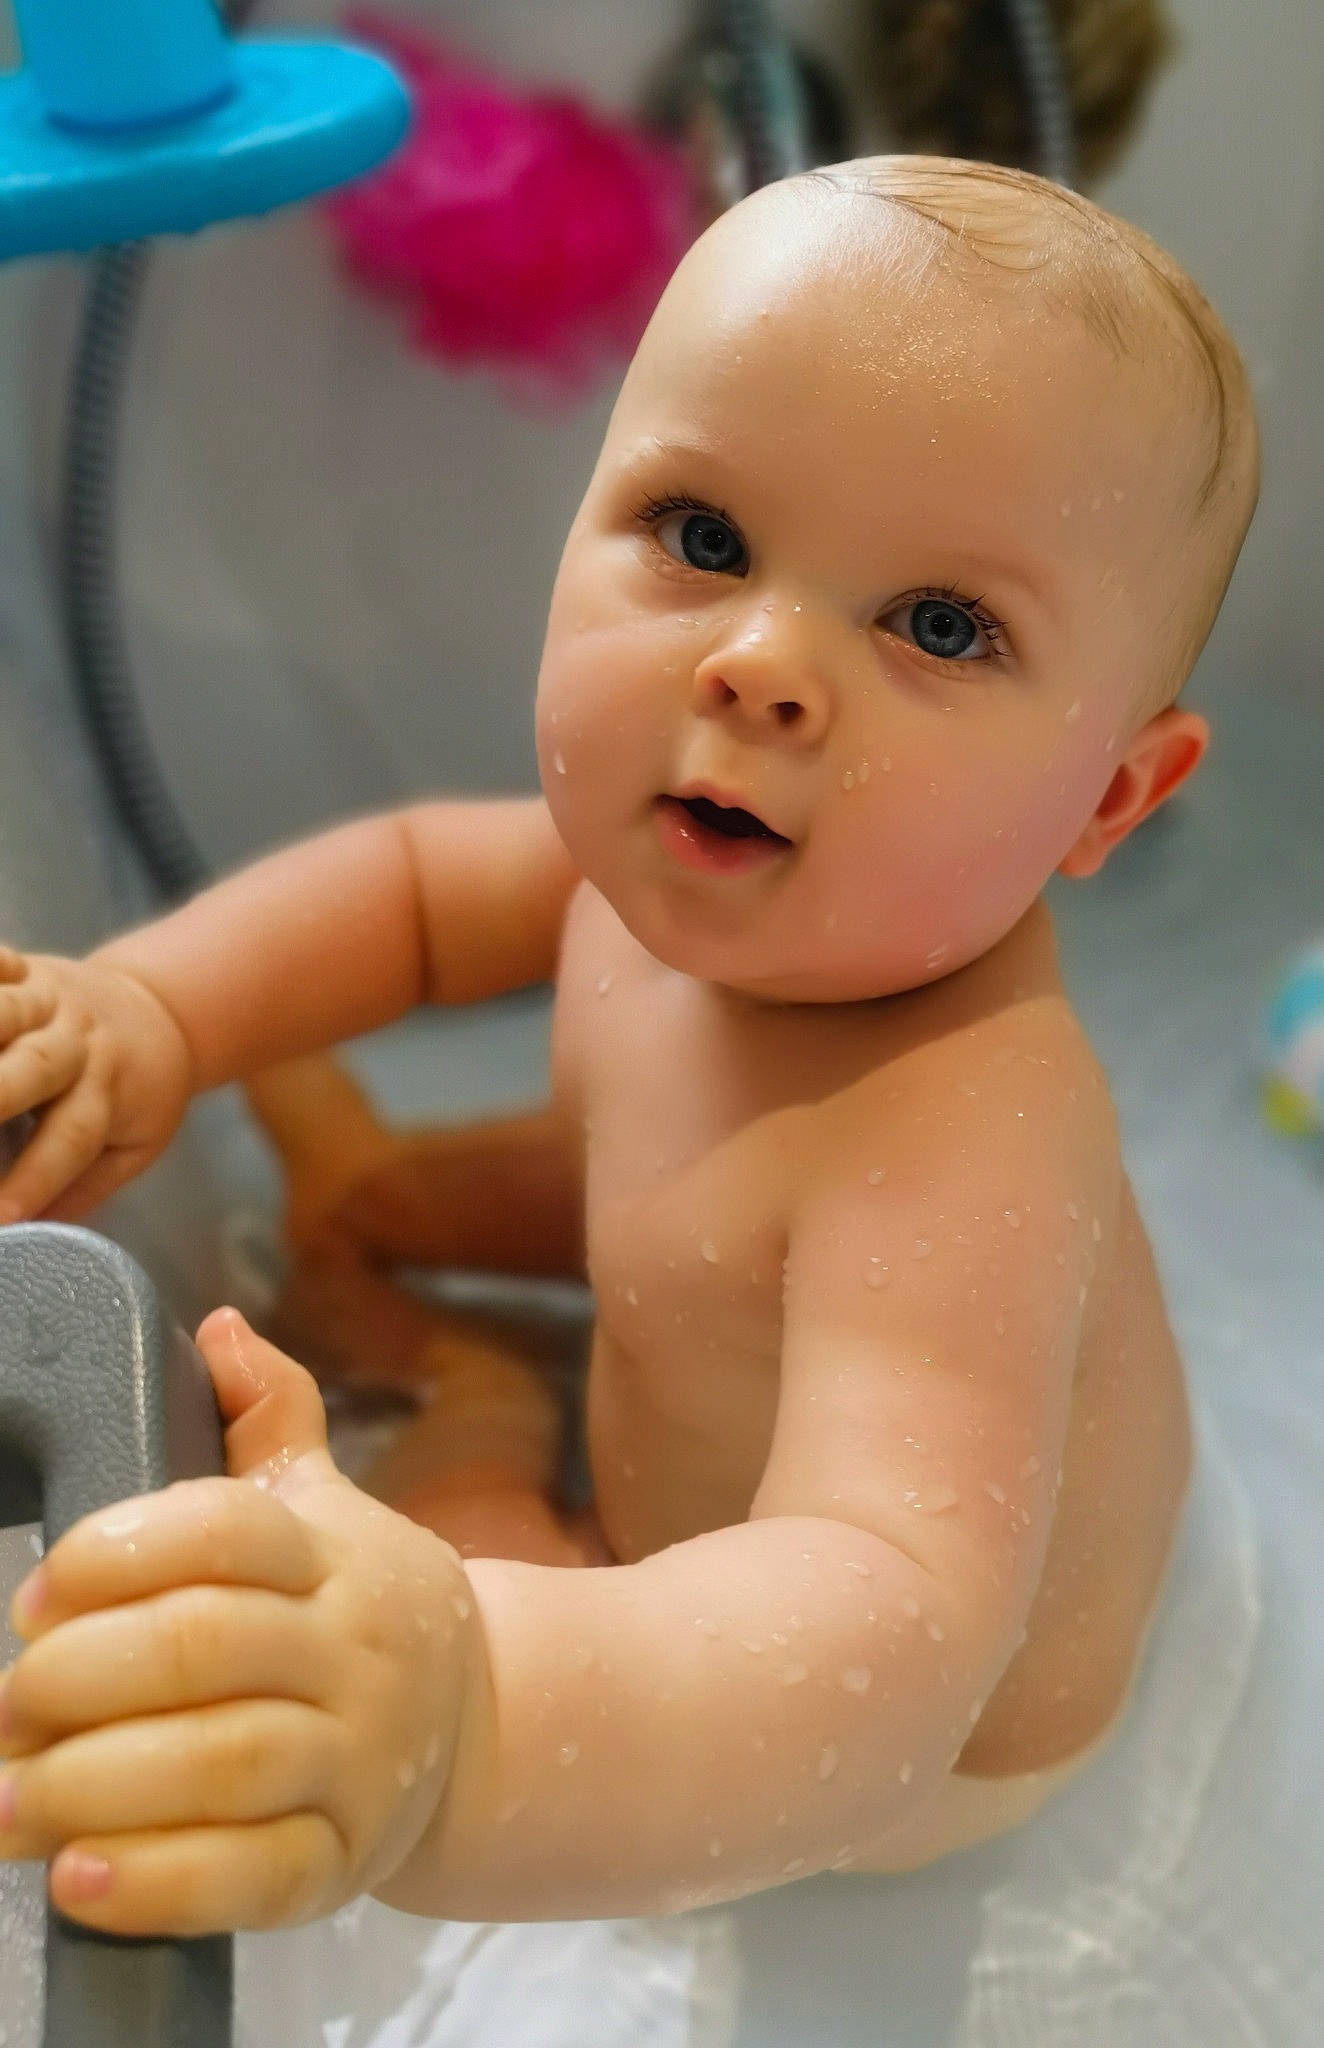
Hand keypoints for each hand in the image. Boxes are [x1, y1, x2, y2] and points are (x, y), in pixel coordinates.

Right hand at [0, 946, 193, 1221]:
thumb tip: (38, 1243)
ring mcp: (48, 1000)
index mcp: (108, 1092)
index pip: (71, 1140)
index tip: (2, 1216)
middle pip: (32, 1069)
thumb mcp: (135, 1146)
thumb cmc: (137, 1092)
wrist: (161, 1008)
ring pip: (2, 1012)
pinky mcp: (25, 968)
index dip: (35, 1179)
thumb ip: (83, 1190)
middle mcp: (78, 1044)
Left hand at [0, 1312, 476, 1935]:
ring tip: (4, 1804)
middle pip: (204, 1647)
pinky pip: (258, 1877)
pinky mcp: (347, 1860)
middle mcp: (352, 1649)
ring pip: (223, 1765)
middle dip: (78, 1681)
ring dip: (93, 1786)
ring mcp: (359, 1757)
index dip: (118, 1553)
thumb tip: (219, 1328)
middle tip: (1, 1709)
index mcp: (333, 1553)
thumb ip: (270, 1416)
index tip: (34, 1594)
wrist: (480, 1727)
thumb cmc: (360, 1608)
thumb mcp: (327, 1505)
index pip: (225, 1529)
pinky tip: (79, 1877)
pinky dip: (161, 1884)